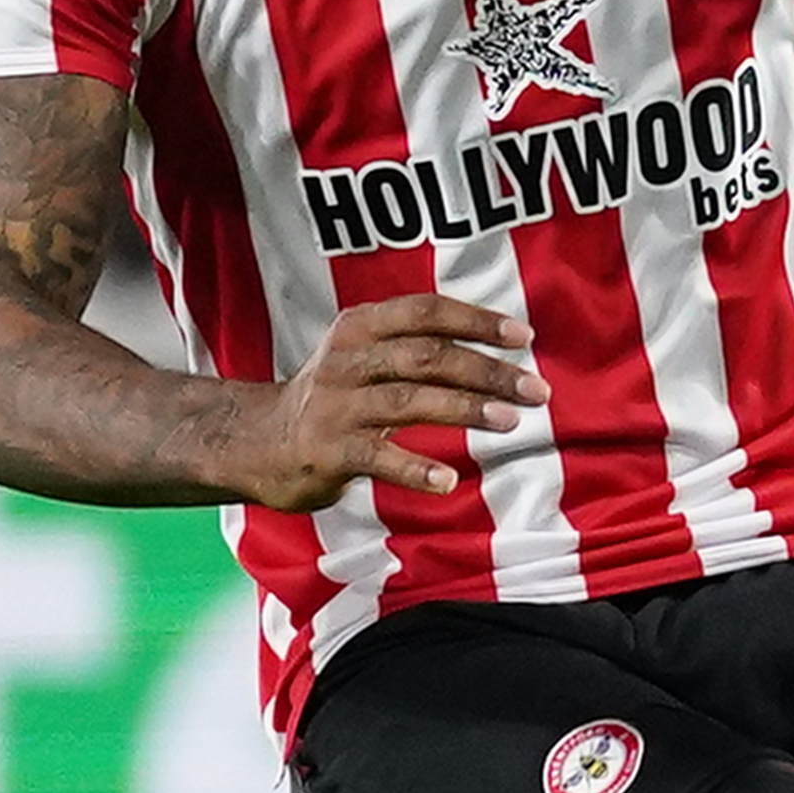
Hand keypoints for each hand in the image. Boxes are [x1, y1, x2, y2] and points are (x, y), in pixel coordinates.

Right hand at [241, 290, 539, 509]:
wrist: (258, 442)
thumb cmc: (333, 399)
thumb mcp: (364, 355)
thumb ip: (416, 347)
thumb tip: (497, 349)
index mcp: (360, 326)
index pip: (426, 311)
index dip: (477, 321)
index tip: (524, 337)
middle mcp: (347, 359)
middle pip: (426, 355)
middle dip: (486, 371)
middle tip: (535, 389)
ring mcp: (336, 405)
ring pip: (409, 400)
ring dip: (464, 410)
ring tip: (511, 422)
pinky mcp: (328, 450)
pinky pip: (378, 457)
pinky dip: (415, 468)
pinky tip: (447, 481)